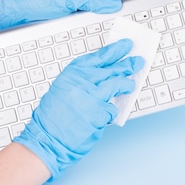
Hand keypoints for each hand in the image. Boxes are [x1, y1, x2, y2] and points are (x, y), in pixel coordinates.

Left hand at [0, 0, 121, 29]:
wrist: (13, 10)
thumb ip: (92, 0)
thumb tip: (113, 3)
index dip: (118, 3)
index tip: (127, 15)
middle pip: (104, 4)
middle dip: (110, 15)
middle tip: (118, 27)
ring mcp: (74, 4)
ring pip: (95, 14)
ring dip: (99, 23)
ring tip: (105, 32)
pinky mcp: (68, 15)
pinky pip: (84, 21)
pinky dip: (88, 27)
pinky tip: (89, 33)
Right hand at [13, 39, 143, 179]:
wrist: (47, 139)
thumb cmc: (53, 116)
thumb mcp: (63, 88)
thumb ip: (83, 78)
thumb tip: (106, 71)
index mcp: (72, 74)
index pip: (99, 57)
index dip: (115, 50)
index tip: (126, 45)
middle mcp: (82, 83)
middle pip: (112, 69)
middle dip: (127, 64)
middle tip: (137, 61)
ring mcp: (92, 98)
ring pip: (116, 84)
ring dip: (126, 85)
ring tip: (129, 85)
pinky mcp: (99, 113)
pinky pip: (112, 108)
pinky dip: (111, 111)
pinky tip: (105, 114)